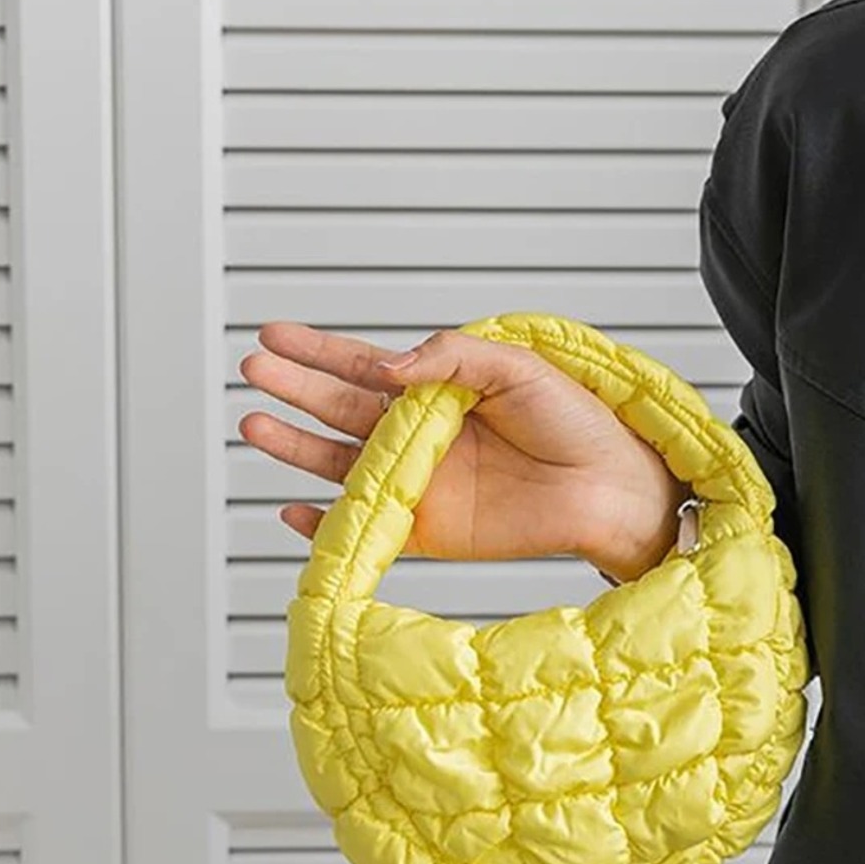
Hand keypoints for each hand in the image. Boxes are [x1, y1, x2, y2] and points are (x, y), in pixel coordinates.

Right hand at [237, 322, 691, 578]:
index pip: (367, 367)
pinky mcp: (429, 529)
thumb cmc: (577, 421)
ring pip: (341, 463)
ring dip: (296, 446)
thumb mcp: (516, 367)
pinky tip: (294, 511)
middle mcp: (423, 434)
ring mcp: (421, 482)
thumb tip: (388, 365)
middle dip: (296, 388)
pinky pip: (367, 525)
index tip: (274, 334)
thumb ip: (452, 358)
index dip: (320, 351)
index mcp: (441, 390)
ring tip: (254, 424)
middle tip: (254, 369)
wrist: (611, 487)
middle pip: (341, 409)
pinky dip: (327, 525)